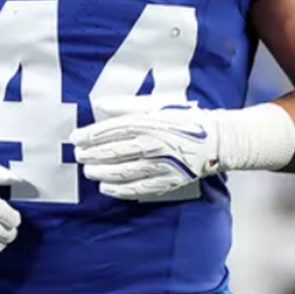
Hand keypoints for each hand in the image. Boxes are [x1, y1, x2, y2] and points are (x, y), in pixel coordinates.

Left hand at [72, 103, 294, 198]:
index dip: (91, 135)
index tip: (76, 138)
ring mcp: (160, 165)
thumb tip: (101, 104)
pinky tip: (106, 187)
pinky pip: (139, 187)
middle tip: (78, 156)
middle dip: (92, 154)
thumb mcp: (158, 105)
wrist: (218, 140)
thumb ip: (129, 105)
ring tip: (89, 171)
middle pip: (114, 151)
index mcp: (151, 122)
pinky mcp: (168, 180)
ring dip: (101, 172)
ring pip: (123, 171)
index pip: (112, 129)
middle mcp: (153, 144)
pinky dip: (120, 189)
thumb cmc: (186, 120)